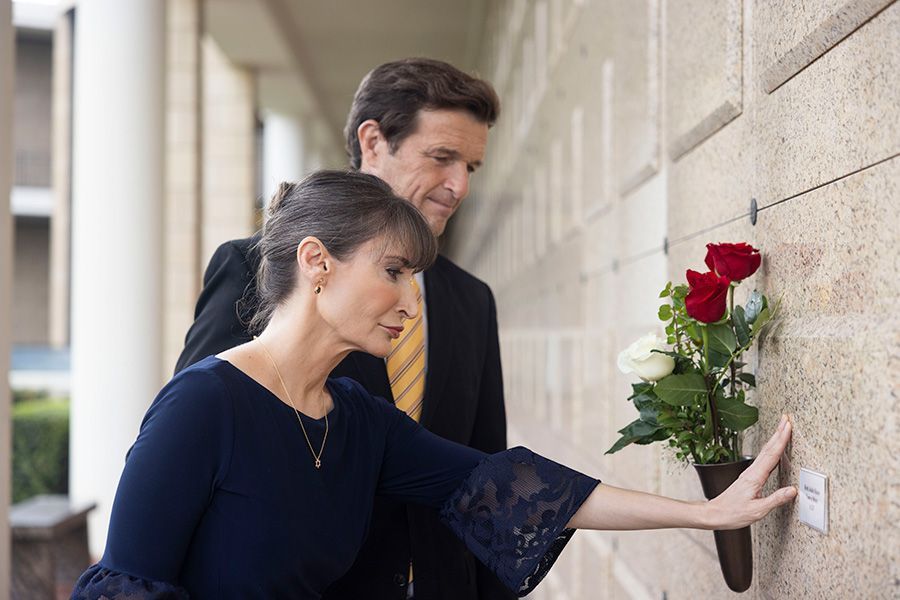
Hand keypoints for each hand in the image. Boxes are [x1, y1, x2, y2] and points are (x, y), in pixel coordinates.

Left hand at [704, 415, 796, 529]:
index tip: (788, 426)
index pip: (772, 455)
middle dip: (778, 433)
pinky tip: (774, 451)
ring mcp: (749, 473)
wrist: (714, 513)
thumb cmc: (733, 513)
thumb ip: (776, 499)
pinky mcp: (748, 477)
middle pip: (768, 449)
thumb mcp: (757, 511)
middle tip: (786, 419)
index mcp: (754, 477)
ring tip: (782, 429)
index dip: (781, 440)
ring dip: (774, 439)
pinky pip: (762, 460)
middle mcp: (751, 472)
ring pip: (765, 453)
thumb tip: (793, 490)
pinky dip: (770, 451)